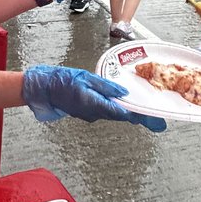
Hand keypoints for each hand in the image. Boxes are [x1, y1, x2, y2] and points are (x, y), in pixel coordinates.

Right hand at [22, 65, 166, 131]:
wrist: (43, 89)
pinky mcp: (86, 113)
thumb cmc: (63, 80)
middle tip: (157, 123)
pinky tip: (121, 106)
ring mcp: (90, 115)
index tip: (155, 123)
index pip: (123, 113)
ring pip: (113, 114)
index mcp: (96, 104)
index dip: (141, 117)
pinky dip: (115, 110)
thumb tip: (123, 92)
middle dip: (139, 118)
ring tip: (144, 115)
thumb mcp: (86, 78)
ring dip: (128, 114)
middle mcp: (95, 113)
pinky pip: (105, 112)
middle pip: (121, 116)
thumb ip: (106, 86)